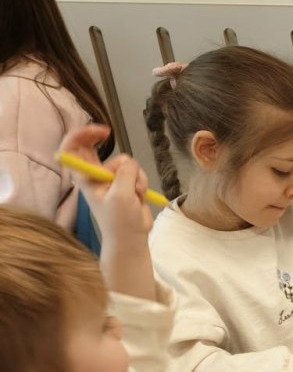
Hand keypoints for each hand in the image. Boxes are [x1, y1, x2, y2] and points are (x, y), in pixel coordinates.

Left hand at [61, 126, 151, 243]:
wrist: (131, 238)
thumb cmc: (119, 221)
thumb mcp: (121, 195)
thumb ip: (125, 173)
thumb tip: (129, 162)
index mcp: (86, 177)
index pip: (73, 150)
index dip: (81, 135)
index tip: (99, 132)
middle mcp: (95, 174)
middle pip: (91, 146)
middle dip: (100, 139)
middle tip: (108, 132)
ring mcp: (111, 178)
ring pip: (124, 161)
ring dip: (134, 174)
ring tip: (134, 192)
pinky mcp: (126, 183)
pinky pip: (136, 171)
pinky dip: (141, 181)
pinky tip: (139, 195)